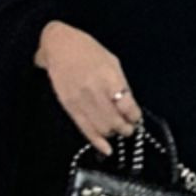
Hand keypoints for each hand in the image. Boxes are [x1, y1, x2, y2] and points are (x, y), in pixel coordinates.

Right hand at [34, 21, 140, 157]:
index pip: (127, 106)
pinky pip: (86, 129)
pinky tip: (107, 149)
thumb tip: (129, 107)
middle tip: (129, 128)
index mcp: (109, 77)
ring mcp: (81, 101)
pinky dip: (98, 142)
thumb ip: (121, 84)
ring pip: (103, 128)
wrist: (59, 46)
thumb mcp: (111, 62)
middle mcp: (95, 91)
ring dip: (113, 133)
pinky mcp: (70, 108)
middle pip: (115, 121)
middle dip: (126, 128)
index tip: (136, 118)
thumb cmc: (88, 50)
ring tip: (117, 131)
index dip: (134, 116)